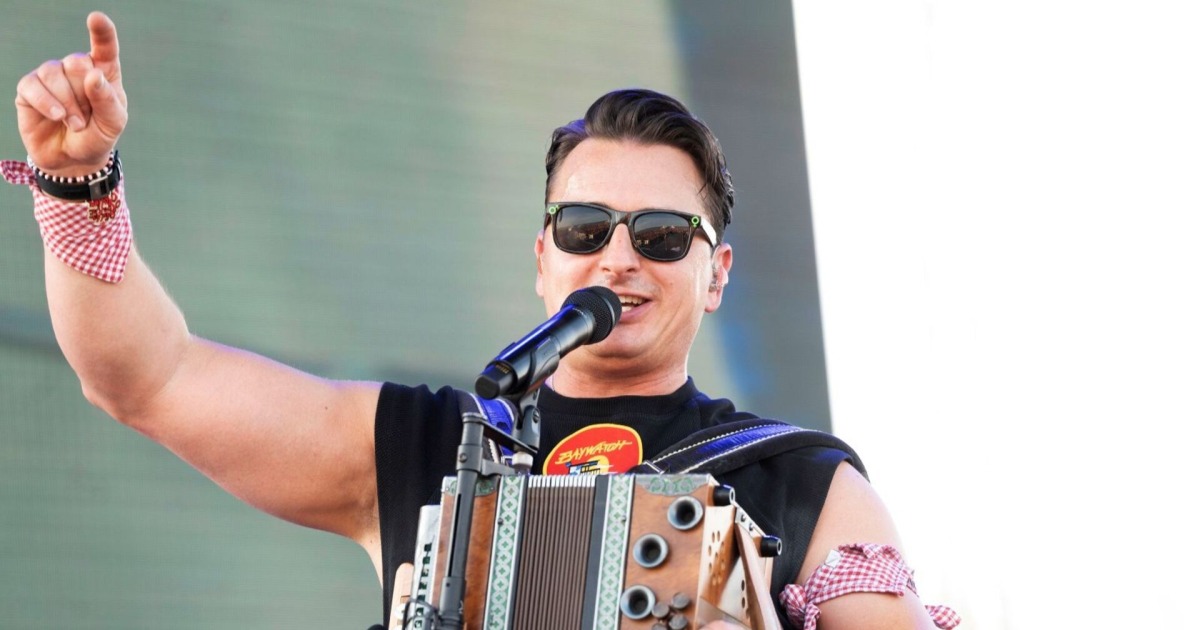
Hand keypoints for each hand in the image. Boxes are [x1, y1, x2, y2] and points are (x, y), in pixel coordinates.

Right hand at [15, 11, 126, 177]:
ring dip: (67, 103)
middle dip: (83, 94)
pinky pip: (32, 85)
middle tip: (87, 118)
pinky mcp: (29, 88)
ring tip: (75, 123)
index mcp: (103, 72)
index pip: (104, 47)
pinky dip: (46, 102)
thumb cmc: (97, 136)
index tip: (96, 18)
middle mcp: (76, 69)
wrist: (73, 159)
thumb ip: (107, 99)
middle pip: (77, 62)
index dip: (101, 32)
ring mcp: (51, 76)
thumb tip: (92, 74)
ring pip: (53, 72)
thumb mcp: (113, 123)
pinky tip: (57, 116)